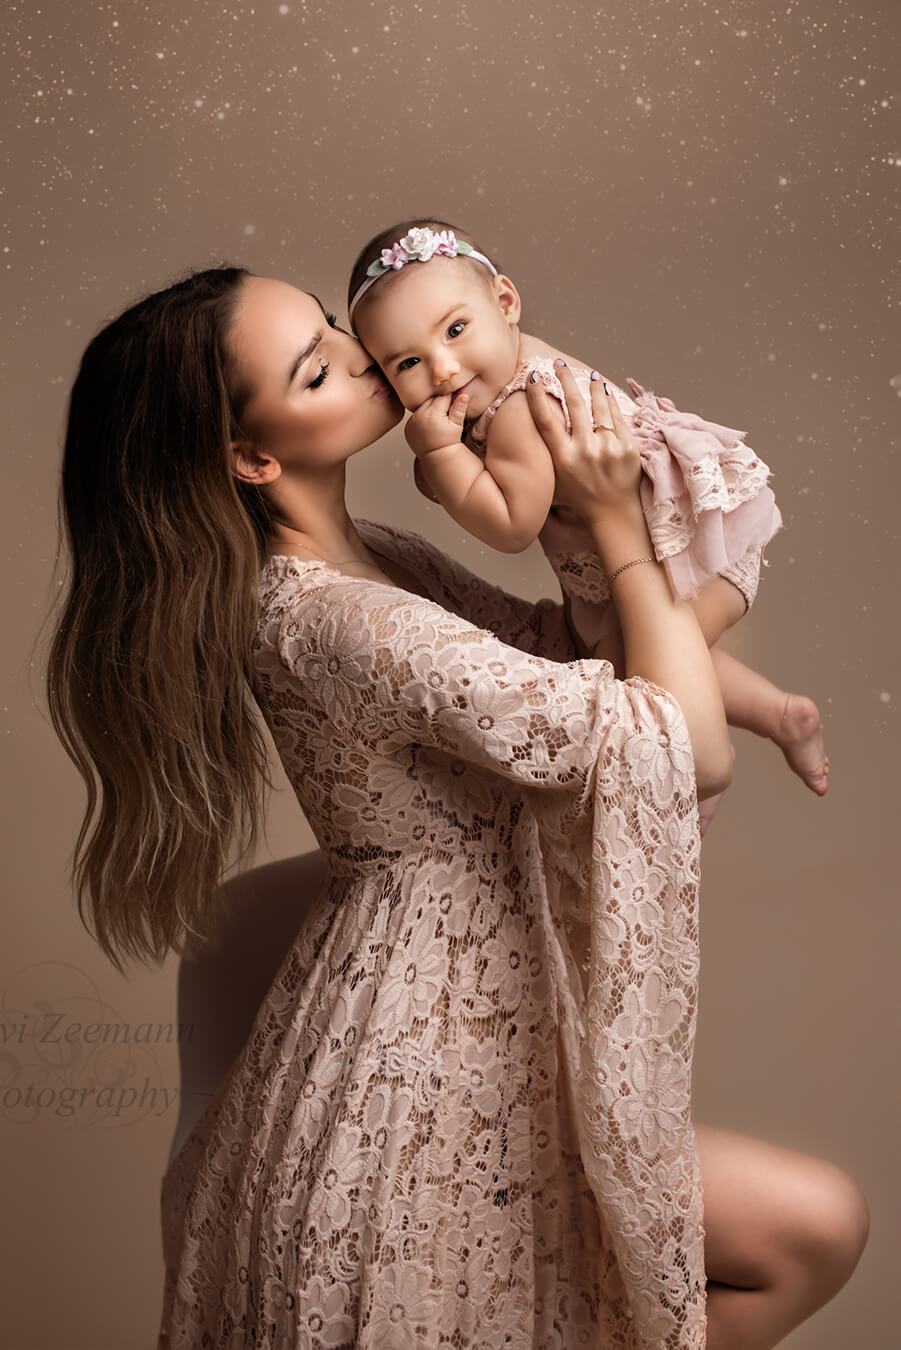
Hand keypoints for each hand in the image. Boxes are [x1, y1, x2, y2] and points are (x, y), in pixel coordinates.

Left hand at [404, 388, 471, 458]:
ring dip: (429, 409)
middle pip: (431, 400)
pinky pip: (415, 415)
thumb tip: (463, 395)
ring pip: (422, 406)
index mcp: (433, 414)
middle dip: (439, 403)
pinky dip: (421, 417)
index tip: (454, 403)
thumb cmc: (449, 443)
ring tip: (437, 420)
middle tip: (446, 413)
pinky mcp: (408, 427)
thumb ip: (459, 408)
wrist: (437, 457)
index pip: (442, 397)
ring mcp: (412, 421)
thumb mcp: (457, 425)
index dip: (450, 399)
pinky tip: (429, 424)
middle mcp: (419, 416)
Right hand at [524, 364, 641, 525]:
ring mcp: (608, 448)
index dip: (537, 396)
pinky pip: (617, 417)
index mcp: (563, 459)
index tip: (534, 376)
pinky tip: (605, 392)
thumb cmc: (580, 497)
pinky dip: (610, 402)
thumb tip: (537, 426)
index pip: (546, 420)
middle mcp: (585, 451)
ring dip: (592, 386)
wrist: (613, 513)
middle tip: (559, 364)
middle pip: (573, 405)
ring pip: (598, 406)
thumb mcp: (556, 479)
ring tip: (589, 375)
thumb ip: (548, 455)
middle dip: (565, 379)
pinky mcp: (628, 447)